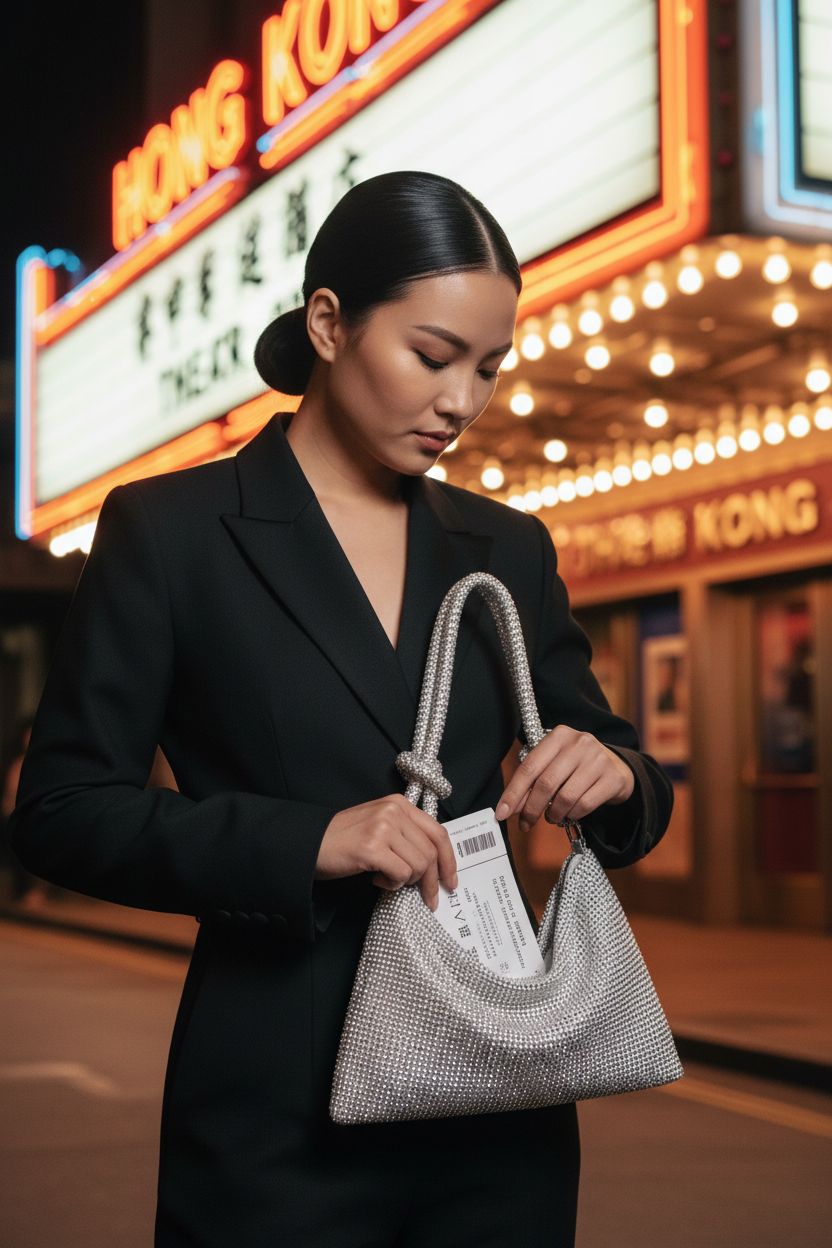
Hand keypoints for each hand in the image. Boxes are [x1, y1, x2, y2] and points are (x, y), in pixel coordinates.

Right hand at [314, 793, 457, 910]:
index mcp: (399, 804)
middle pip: (431, 852)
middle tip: (428, 899)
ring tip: (386, 879)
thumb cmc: (344, 839)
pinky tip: (376, 880)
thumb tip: (435, 864)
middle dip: (431, 881)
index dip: (449, 860)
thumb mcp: (381, 825)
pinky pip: (400, 874)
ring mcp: (382, 828)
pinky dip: (392, 885)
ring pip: (418, 865)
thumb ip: (407, 835)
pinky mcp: (371, 847)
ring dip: (406, 881)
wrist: (309, 843)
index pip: (438, 833)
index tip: (450, 881)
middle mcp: (394, 811)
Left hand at [495, 726, 634, 832]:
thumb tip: (509, 808)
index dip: (513, 793)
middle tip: (525, 823)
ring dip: (554, 814)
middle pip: (546, 783)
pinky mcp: (613, 778)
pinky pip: (585, 805)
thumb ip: (532, 782)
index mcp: (559, 735)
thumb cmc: (576, 766)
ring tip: (552, 817)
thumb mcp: (554, 764)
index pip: (530, 766)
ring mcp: (599, 759)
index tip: (501, 813)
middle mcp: (579, 743)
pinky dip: (573, 815)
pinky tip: (570, 814)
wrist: (617, 766)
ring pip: (566, 797)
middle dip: (531, 809)